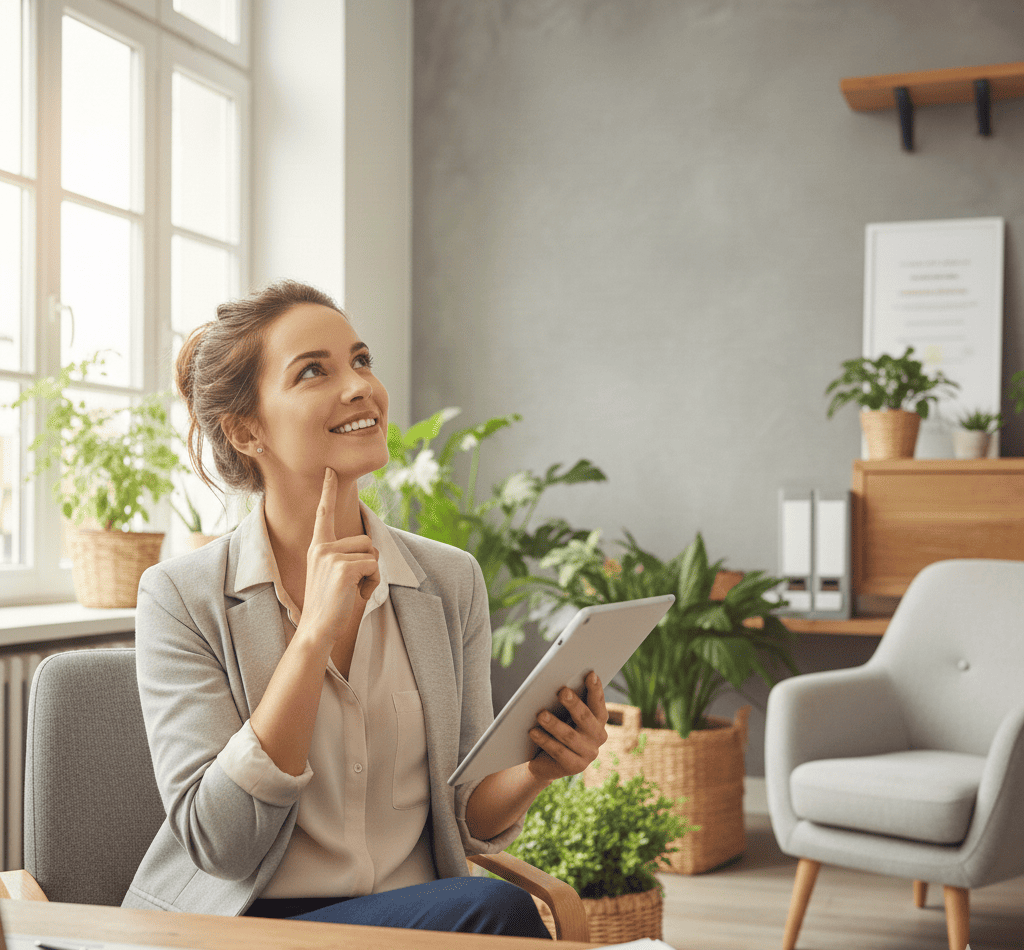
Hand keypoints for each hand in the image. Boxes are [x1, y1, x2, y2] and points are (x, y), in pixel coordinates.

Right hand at [299, 467, 380, 639]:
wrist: (316, 629)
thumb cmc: (330, 606)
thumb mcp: (334, 575)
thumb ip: (346, 557)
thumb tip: (371, 552)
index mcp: (318, 547)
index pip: (324, 514)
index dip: (328, 491)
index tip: (330, 469)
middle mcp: (322, 547)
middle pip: (366, 541)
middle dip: (370, 564)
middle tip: (353, 585)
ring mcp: (330, 556)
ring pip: (372, 554)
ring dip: (372, 574)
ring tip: (353, 590)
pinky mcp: (343, 568)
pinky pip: (373, 567)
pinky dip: (372, 583)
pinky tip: (357, 595)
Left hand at [527, 672, 608, 784]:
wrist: (546, 761)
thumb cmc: (556, 729)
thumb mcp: (564, 714)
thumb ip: (568, 701)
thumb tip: (561, 685)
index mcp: (599, 720)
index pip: (598, 703)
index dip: (596, 689)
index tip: (590, 674)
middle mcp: (598, 737)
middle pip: (586, 718)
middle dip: (574, 704)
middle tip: (562, 691)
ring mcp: (588, 754)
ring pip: (570, 736)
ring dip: (554, 724)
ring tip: (540, 714)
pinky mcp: (575, 767)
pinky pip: (559, 752)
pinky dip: (545, 740)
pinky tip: (533, 731)